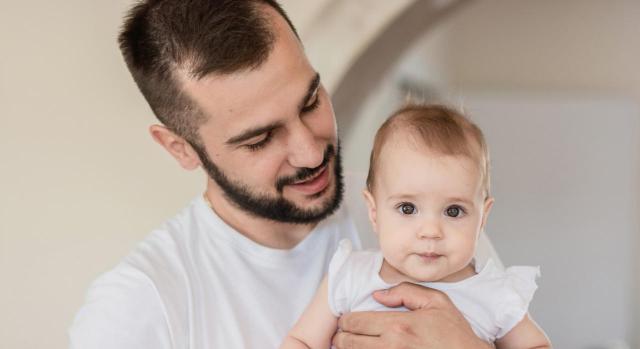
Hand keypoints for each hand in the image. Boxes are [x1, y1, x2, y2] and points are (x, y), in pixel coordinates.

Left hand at [332, 282, 492, 348]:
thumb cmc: (454, 334)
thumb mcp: (436, 302)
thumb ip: (405, 292)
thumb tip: (378, 295)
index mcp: (398, 325)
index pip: (355, 322)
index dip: (345, 321)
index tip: (346, 321)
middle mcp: (391, 346)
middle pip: (348, 342)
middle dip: (341, 337)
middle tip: (343, 334)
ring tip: (351, 345)